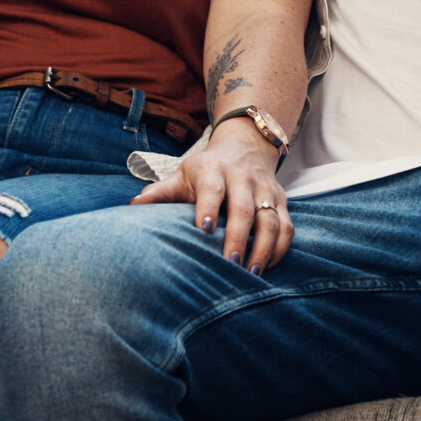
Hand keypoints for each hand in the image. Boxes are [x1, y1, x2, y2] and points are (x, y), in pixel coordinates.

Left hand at [130, 119, 291, 272]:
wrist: (245, 146)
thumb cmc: (207, 170)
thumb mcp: (183, 174)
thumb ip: (161, 191)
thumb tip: (133, 206)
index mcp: (214, 170)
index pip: (213, 188)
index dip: (209, 206)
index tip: (204, 228)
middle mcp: (243, 178)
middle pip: (245, 209)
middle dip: (239, 237)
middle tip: (230, 263)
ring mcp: (265, 190)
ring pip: (271, 220)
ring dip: (264, 248)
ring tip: (252, 274)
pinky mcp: (281, 201)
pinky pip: (287, 227)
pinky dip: (280, 249)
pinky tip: (268, 267)